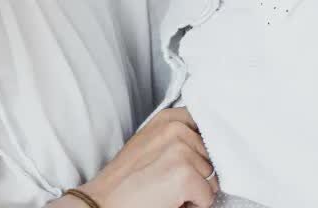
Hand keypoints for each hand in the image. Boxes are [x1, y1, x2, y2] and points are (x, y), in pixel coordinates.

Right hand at [75, 108, 218, 207]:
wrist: (105, 202)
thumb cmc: (126, 180)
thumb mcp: (150, 143)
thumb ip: (176, 136)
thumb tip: (206, 141)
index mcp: (167, 119)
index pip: (205, 125)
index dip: (201, 148)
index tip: (188, 159)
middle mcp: (175, 129)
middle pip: (211, 157)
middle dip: (196, 173)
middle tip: (167, 179)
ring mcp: (181, 150)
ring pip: (212, 178)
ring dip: (195, 189)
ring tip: (167, 189)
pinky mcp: (185, 175)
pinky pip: (207, 197)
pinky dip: (193, 205)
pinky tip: (170, 200)